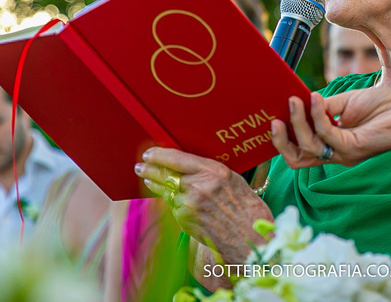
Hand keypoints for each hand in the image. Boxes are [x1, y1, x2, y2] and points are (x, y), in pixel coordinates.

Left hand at [134, 148, 269, 263]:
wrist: (251, 239)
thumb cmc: (247, 208)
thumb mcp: (233, 180)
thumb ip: (211, 172)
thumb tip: (190, 166)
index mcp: (214, 172)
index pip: (177, 158)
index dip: (160, 154)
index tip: (150, 152)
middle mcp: (199, 187)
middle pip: (166, 174)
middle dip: (150, 169)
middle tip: (140, 166)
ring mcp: (190, 206)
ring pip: (165, 191)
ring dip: (154, 184)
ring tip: (146, 177)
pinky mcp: (185, 221)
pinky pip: (173, 206)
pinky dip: (169, 200)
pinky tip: (165, 196)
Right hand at [270, 87, 390, 168]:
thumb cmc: (382, 105)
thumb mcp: (345, 103)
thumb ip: (322, 107)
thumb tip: (298, 100)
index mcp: (330, 144)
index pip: (298, 151)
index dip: (281, 138)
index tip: (271, 116)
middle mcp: (334, 154)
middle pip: (296, 159)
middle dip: (281, 141)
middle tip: (273, 119)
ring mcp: (344, 153)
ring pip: (308, 147)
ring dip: (298, 122)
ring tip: (296, 99)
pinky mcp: (354, 147)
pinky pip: (327, 134)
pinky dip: (317, 115)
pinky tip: (316, 98)